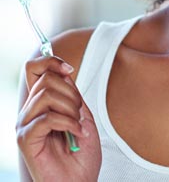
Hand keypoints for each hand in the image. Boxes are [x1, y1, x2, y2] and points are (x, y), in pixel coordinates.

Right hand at [16, 56, 100, 181]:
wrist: (80, 181)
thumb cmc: (81, 151)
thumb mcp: (81, 113)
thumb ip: (70, 92)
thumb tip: (62, 70)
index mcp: (41, 101)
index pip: (34, 68)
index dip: (50, 61)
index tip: (69, 69)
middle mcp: (29, 110)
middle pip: (45, 79)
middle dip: (71, 93)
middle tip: (79, 113)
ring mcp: (25, 124)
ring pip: (47, 95)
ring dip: (70, 110)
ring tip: (78, 126)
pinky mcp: (25, 139)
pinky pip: (47, 117)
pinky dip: (69, 123)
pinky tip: (77, 134)